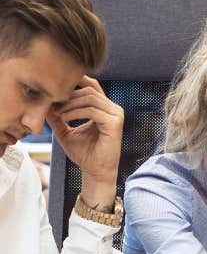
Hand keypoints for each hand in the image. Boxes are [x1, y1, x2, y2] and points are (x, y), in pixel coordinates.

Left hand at [47, 77, 122, 207]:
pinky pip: (92, 111)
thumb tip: (43, 105)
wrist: (95, 171)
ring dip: (70, 104)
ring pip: (91, 99)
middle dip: (69, 96)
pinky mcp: (114, 123)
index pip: (93, 87)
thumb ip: (57, 119)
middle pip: (90, 91)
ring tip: (57, 113)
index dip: (77, 82)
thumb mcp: (66, 132)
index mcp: (105, 109)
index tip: (57, 87)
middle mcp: (113, 109)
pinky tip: (63, 118)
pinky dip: (75, 113)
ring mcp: (116, 115)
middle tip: (52, 104)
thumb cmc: (84, 154)